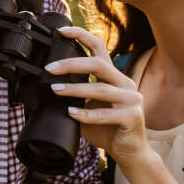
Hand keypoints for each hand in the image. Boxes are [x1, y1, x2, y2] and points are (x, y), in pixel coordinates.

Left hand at [46, 25, 149, 167]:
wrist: (129, 152)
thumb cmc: (107, 129)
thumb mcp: (89, 107)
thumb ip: (77, 96)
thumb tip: (50, 86)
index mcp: (114, 77)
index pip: (100, 49)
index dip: (82, 36)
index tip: (61, 31)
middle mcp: (125, 84)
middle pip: (99, 65)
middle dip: (72, 64)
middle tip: (50, 68)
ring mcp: (132, 100)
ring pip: (100, 89)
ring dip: (75, 89)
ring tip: (55, 89)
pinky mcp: (132, 117)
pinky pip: (106, 114)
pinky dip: (86, 114)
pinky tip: (72, 113)